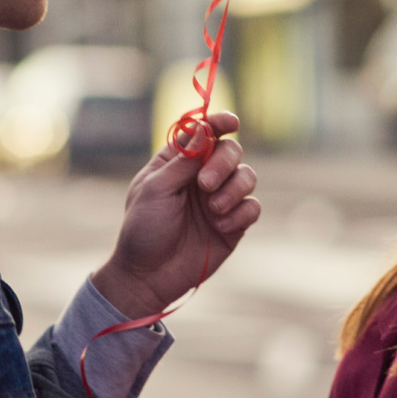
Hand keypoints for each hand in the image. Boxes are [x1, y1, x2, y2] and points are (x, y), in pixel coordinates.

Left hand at [92, 111, 260, 316]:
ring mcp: (220, 200)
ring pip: (248, 176)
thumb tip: (203, 129)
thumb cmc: (144, 228)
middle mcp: (202, 176)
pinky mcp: (233, 224)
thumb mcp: (156, 189)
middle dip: (224, 163)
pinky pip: (253, 207)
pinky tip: (221, 226)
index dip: (219, 122)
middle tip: (205, 184)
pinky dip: (240, 213)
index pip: (204, 133)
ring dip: (233, 189)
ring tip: (213, 210)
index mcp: (178, 162)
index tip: (230, 123)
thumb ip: (183, 161)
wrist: (148, 275)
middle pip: (231, 151)